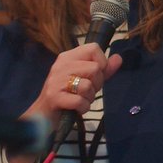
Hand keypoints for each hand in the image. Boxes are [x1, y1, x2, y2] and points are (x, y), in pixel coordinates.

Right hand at [5, 44, 121, 162]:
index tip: (95, 75)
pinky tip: (76, 109)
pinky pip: (80, 101)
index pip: (94, 48)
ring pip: (88, 85)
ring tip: (79, 99)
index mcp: (68, 57)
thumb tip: (119, 58)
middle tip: (86, 91)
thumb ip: (104, 69)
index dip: (102, 62)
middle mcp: (61, 65)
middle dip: (97, 84)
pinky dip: (83, 108)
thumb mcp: (87, 79)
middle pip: (95, 68)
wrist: (43, 115)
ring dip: (89, 98)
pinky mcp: (54, 97)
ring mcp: (56, 81)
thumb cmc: (68, 95)